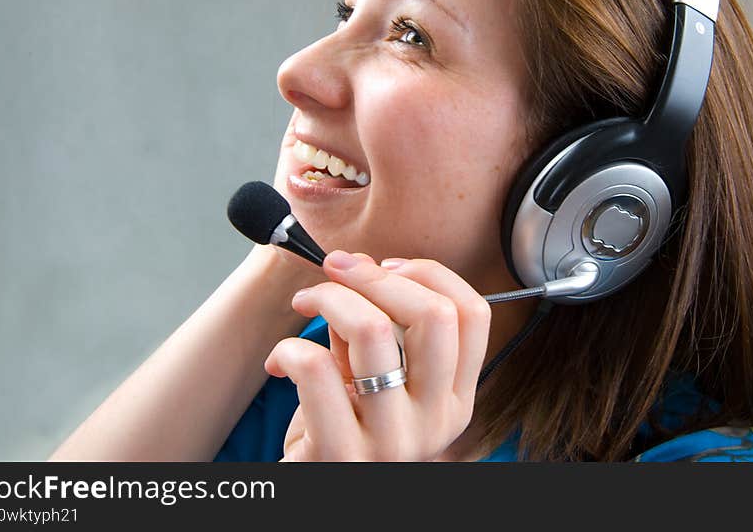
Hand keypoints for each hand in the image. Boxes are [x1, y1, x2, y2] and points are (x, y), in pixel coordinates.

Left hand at [263, 250, 491, 460]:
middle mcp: (435, 422)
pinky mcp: (340, 452)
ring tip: (307, 302)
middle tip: (335, 268)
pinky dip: (288, 347)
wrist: (313, 489)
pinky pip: (315, 366)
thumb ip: (374, 323)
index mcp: (454, 398)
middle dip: (374, 275)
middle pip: (433, 314)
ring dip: (329, 296)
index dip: (429, 273)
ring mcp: (392, 441)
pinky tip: (281, 360)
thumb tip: (360, 263)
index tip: (386, 265)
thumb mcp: (372, 376)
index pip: (472, 314)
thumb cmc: (343, 427)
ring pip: (373, 329)